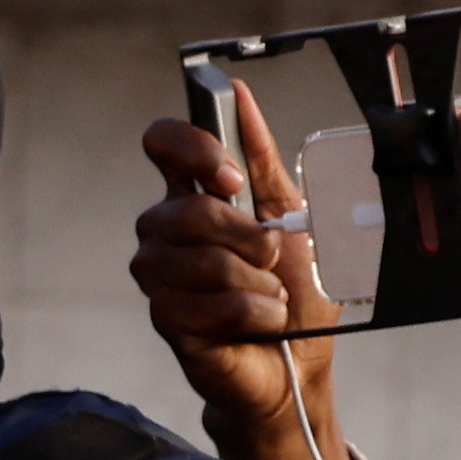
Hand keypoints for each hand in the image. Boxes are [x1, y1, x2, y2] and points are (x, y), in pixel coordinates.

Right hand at [134, 72, 356, 459]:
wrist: (299, 363)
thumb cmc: (296, 290)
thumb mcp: (296, 214)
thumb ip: (265, 159)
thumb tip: (241, 96)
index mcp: (196, 193)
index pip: (162, 143)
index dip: (191, 148)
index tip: (231, 176)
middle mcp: (168, 229)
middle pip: (183, 208)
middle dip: (243, 235)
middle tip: (271, 255)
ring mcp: (161, 274)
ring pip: (195, 259)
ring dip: (250, 280)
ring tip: (268, 295)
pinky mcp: (165, 318)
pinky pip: (198, 303)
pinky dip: (246, 311)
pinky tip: (259, 320)